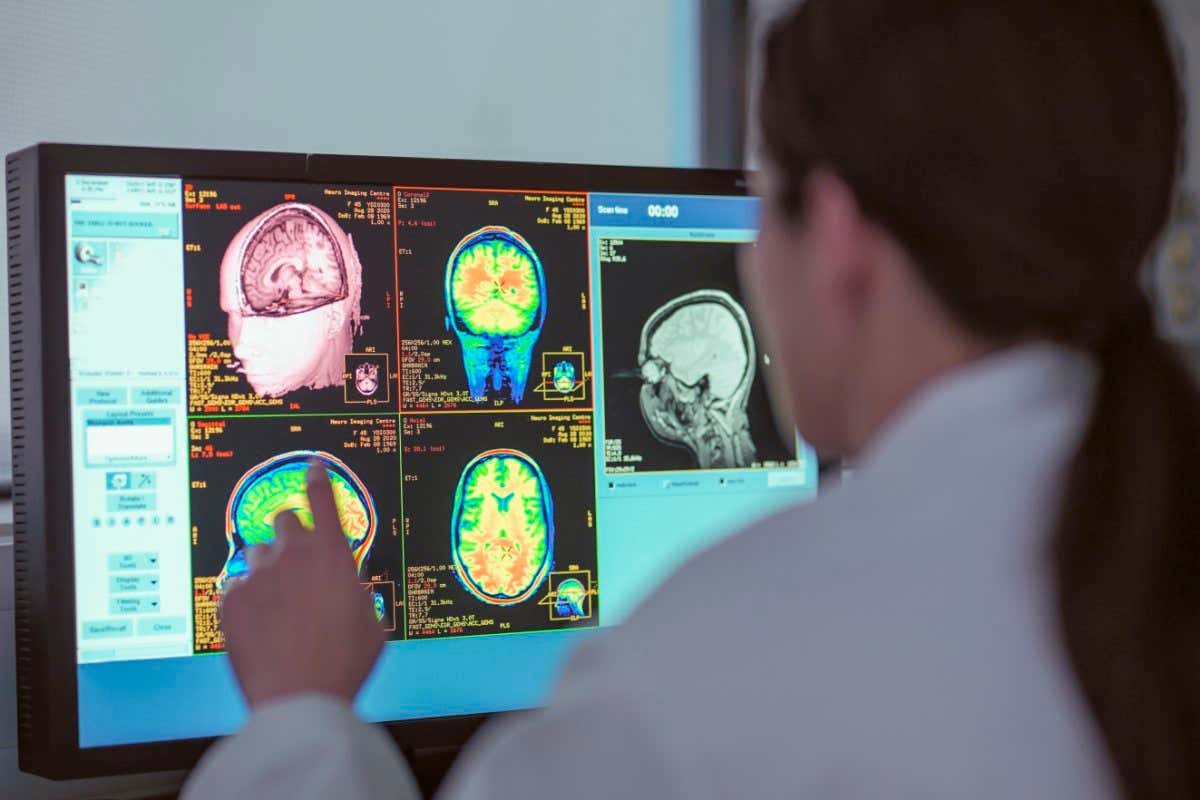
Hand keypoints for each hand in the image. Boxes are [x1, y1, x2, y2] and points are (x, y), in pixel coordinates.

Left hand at [219, 461, 383, 707]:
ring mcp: (259, 576)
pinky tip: (259, 628)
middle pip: (285, 519)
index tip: (312, 467)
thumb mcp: (371, 626)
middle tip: (295, 561)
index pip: (324, 500)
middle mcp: (294, 556)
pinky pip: (237, 589)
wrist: (299, 699)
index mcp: (334, 557)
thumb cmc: (344, 664)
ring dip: (267, 569)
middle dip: (291, 533)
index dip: (318, 480)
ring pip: (257, 554)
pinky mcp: (231, 601)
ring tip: (278, 606)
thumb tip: (349, 594)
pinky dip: (247, 602)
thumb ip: (357, 597)